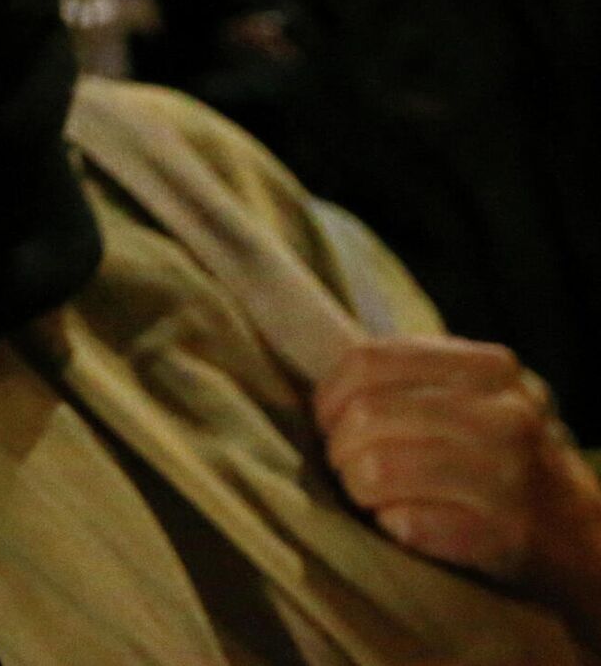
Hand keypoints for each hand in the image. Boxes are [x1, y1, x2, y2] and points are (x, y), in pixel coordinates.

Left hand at [317, 338, 600, 643]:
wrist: (583, 538)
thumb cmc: (503, 457)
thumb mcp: (476, 395)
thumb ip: (415, 374)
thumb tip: (326, 378)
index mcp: (490, 367)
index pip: (369, 361)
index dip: (330, 393)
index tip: (325, 419)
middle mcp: (506, 415)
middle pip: (368, 414)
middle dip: (339, 445)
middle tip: (343, 464)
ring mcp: (509, 476)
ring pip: (378, 469)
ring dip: (356, 486)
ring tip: (366, 492)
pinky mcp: (504, 535)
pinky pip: (405, 522)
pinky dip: (389, 523)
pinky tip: (401, 522)